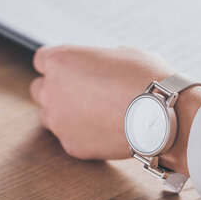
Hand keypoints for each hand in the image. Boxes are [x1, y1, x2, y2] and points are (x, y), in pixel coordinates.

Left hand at [30, 45, 200, 175]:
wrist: (161, 116)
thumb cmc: (145, 78)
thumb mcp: (123, 54)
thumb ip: (99, 60)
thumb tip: (100, 66)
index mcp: (61, 61)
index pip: (41, 60)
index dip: (58, 64)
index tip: (71, 69)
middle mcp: (52, 90)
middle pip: (39, 89)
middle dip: (56, 89)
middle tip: (82, 91)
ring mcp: (59, 121)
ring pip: (49, 116)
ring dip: (65, 113)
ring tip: (95, 113)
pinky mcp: (71, 145)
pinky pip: (69, 137)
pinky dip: (82, 134)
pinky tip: (105, 130)